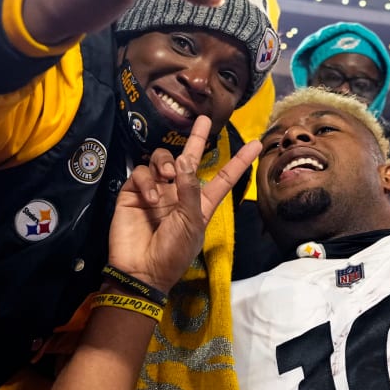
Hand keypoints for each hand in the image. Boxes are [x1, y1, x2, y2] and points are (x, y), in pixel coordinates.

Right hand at [107, 115, 259, 292]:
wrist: (141, 270)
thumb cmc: (173, 251)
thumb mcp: (192, 222)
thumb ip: (191, 190)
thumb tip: (185, 161)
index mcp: (200, 203)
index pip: (223, 177)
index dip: (239, 161)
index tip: (256, 144)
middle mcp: (178, 192)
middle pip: (189, 159)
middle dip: (196, 138)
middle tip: (202, 119)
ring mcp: (155, 191)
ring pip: (162, 159)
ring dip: (167, 163)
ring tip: (168, 176)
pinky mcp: (133, 192)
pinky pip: (141, 172)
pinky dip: (147, 179)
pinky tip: (151, 195)